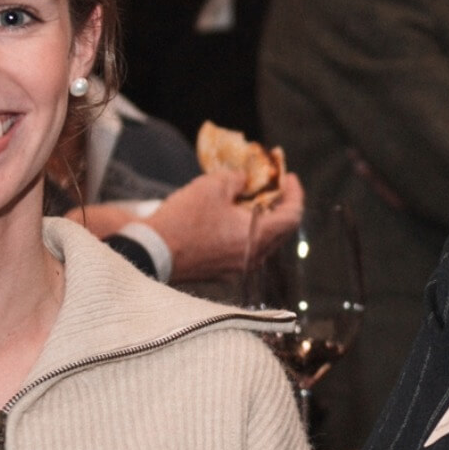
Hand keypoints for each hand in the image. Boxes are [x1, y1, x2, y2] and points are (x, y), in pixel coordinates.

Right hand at [146, 170, 303, 283]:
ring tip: (248, 202)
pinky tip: (228, 220)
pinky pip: (243, 251)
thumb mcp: (212, 186)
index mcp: (259, 237)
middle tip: (270, 187)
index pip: (292, 215)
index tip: (289, 177)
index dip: (295, 193)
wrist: (153, 251)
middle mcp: (254, 257)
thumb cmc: (185, 218)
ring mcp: (237, 268)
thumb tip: (244, 180)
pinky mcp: (221, 272)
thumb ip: (237, 179)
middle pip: (279, 231)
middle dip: (278, 206)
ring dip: (260, 221)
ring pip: (260, 242)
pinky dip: (244, 233)